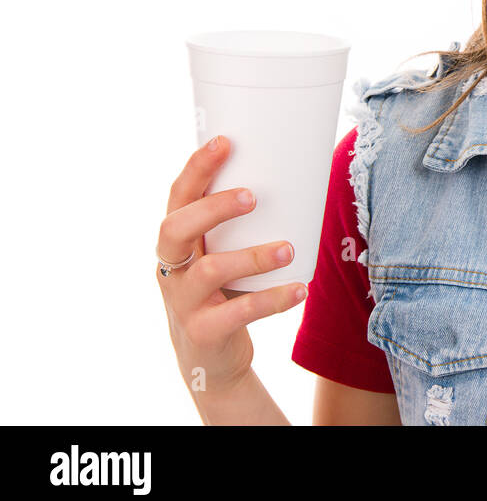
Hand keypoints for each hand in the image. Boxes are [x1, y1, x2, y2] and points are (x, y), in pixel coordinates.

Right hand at [157, 135, 306, 396]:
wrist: (211, 359)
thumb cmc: (224, 291)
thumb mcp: (223, 255)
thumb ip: (242, 226)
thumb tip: (299, 174)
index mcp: (177, 241)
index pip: (177, 197)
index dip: (196, 169)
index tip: (225, 142)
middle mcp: (172, 268)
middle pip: (175, 228)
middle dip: (214, 208)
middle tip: (254, 196)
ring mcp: (183, 301)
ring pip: (211, 270)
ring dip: (254, 255)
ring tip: (288, 248)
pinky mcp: (203, 331)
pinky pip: (238, 313)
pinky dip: (272, 299)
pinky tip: (299, 289)